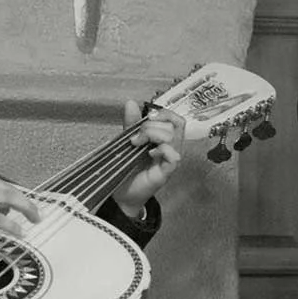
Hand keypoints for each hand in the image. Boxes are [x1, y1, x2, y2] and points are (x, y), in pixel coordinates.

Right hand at [0, 164, 41, 244]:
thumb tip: (1, 207)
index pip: (0, 182)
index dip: (16, 194)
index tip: (25, 204)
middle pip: (8, 189)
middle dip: (25, 201)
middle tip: (36, 213)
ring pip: (7, 198)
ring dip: (25, 209)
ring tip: (34, 219)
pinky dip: (12, 225)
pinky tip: (19, 231)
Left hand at [112, 100, 182, 219]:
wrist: (121, 195)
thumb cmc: (128, 170)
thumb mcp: (128, 142)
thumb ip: (131, 124)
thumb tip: (131, 103)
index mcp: (163, 140)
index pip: (176, 120)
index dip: (164, 113)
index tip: (147, 116)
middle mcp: (170, 149)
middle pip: (175, 125)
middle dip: (152, 125)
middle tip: (136, 137)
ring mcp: (169, 161)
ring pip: (173, 138)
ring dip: (152, 135)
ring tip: (137, 144)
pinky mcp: (166, 173)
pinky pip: (173, 157)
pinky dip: (161, 150)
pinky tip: (149, 154)